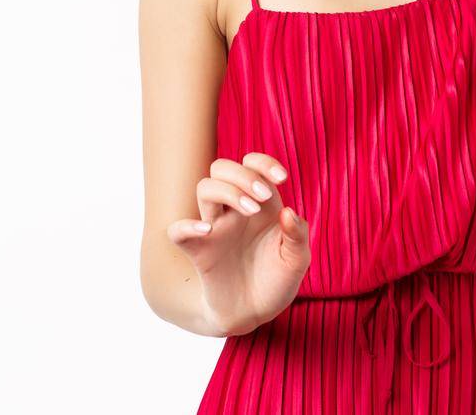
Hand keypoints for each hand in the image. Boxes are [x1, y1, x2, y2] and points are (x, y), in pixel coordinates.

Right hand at [165, 151, 309, 335]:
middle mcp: (235, 211)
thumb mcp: (297, 260)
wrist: (255, 314)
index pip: (251, 164)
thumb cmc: (277, 281)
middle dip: (243, 175)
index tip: (281, 178)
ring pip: (205, 188)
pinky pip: (178, 230)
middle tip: (263, 198)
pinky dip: (186, 225)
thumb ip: (297, 235)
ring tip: (251, 212)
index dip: (263, 162)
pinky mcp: (199, 250)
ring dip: (228, 192)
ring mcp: (215, 228)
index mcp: (261, 205)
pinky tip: (208, 230)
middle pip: (222, 168)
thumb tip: (288, 212)